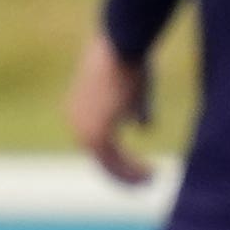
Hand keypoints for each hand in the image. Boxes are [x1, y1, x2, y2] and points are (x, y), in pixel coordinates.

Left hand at [68, 34, 154, 186]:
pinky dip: (132, 170)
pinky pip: (115, 161)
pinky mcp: (97, 132)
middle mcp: (77, 123)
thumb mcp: (135, 91)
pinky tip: (152, 172)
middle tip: (146, 182)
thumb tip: (144, 128)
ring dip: (130, 176)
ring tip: (152, 179)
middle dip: (124, 174)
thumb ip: (138, 112)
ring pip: (108, 164)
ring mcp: (85, 129)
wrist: (122, 46)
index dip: (119, 161)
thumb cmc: (130, 61)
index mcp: (80, 112)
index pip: (98, 145)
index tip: (140, 169)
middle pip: (101, 160)